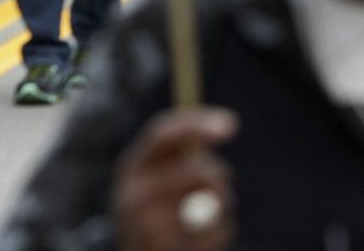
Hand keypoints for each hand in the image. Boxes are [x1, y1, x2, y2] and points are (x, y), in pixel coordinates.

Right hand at [113, 108, 238, 250]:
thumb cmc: (156, 206)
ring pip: (212, 202)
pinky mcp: (163, 248)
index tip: (232, 125)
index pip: (163, 134)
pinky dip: (219, 233)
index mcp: (131, 167)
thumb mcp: (158, 175)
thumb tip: (224, 127)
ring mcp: (145, 225)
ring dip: (221, 205)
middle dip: (219, 176)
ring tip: (202, 214)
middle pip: (197, 171)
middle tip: (223, 182)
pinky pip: (216, 231)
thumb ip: (184, 153)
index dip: (197, 124)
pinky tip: (198, 239)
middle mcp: (132, 194)